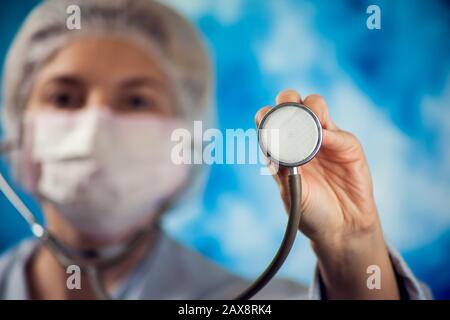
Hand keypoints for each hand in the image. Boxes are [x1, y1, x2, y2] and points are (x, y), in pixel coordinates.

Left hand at [255, 89, 399, 298]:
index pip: (269, 119)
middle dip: (286, 101)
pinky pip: (336, 130)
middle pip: (291, 102)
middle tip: (286, 117)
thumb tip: (277, 145)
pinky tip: (324, 141)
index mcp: (281, 147)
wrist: (341, 228)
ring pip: (315, 104)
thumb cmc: (310, 212)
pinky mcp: (346, 145)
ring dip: (309, 107)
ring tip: (306, 126)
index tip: (267, 128)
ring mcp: (325, 138)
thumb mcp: (290, 192)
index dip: (266, 117)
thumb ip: (282, 169)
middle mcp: (301, 138)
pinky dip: (327, 131)